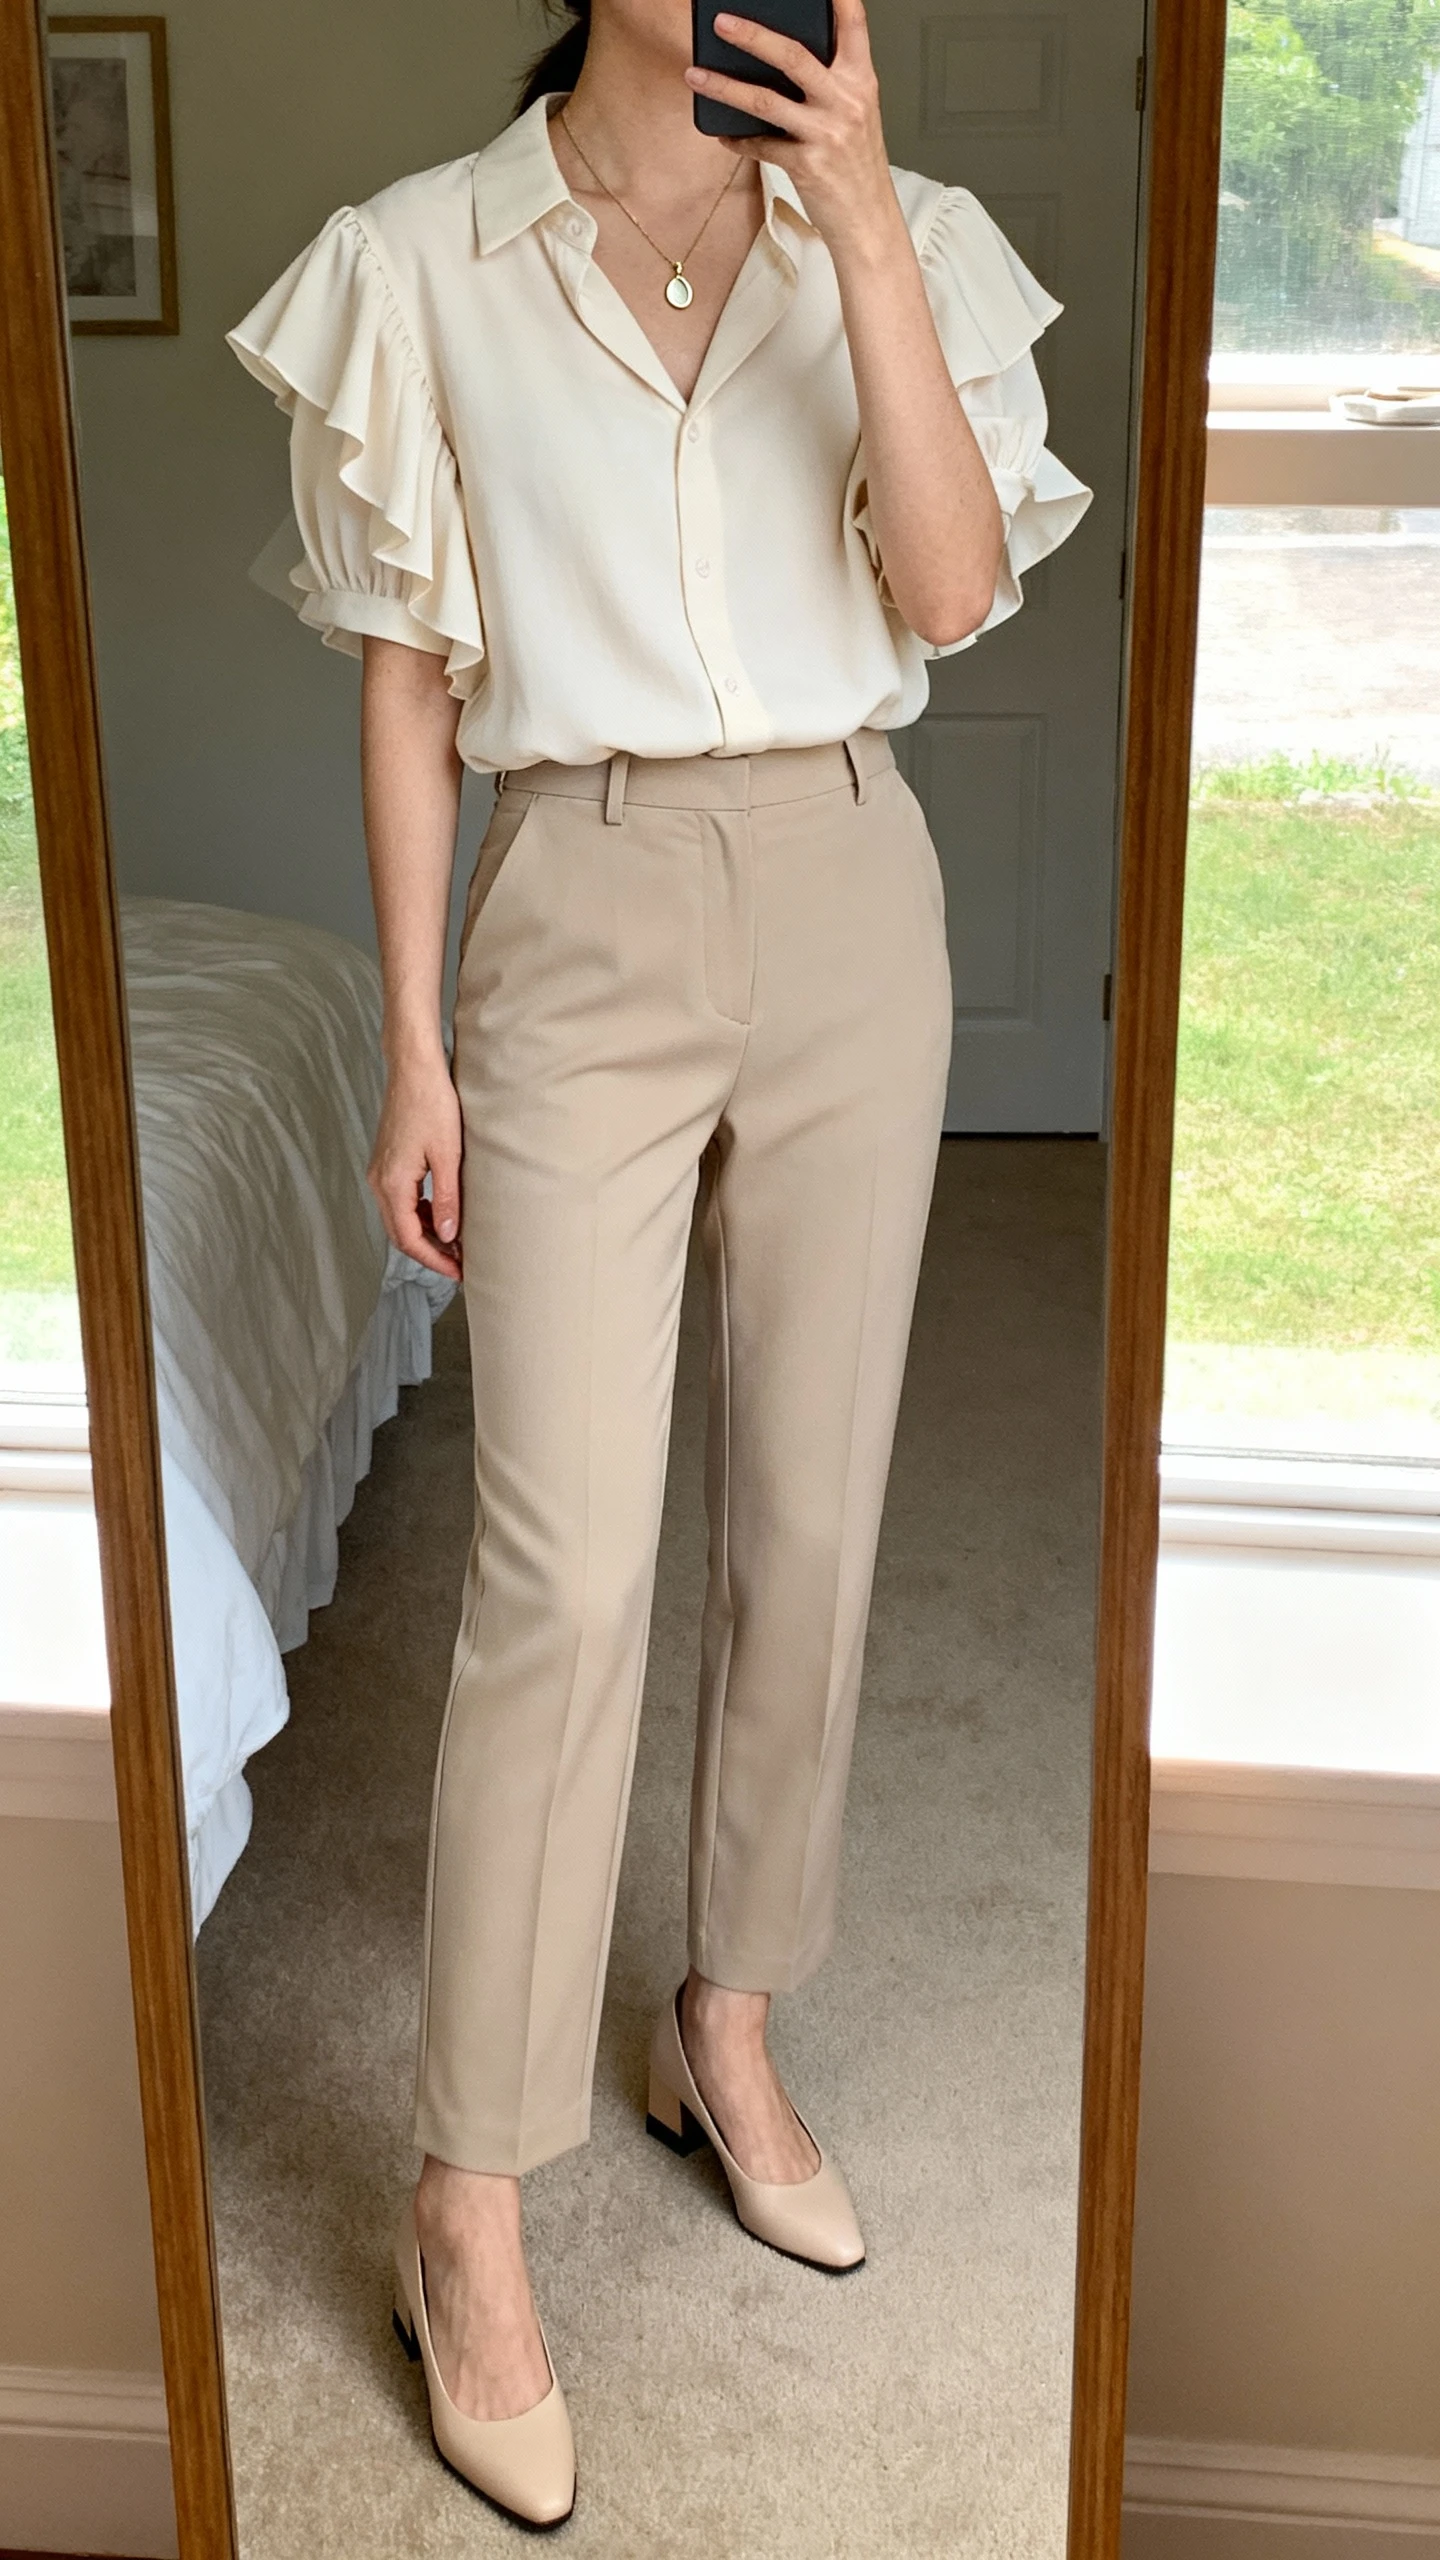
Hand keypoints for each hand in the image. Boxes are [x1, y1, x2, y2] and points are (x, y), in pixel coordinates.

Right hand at [367, 1050, 462, 1278]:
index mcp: (392, 1184)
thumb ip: (447, 1199)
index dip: (434, 1260)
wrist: (413, 1070)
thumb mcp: (448, 1156)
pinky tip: (441, 1212)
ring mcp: (380, 1172)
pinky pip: (400, 1200)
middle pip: (401, 1233)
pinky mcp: (386, 1163)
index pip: (409, 1239)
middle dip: (430, 1252)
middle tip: (459, 1264)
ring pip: (400, 1218)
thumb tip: (449, 1235)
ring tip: (456, 1242)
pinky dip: (419, 1214)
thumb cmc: (432, 1105)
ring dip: (425, 1233)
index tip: (458, 1271)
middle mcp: (379, 1182)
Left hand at [685, 0, 898, 251]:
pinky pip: (761, 145)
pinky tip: (723, 132)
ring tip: (696, 75)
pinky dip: (738, 139)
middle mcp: (846, 102)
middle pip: (793, 55)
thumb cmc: (858, 166)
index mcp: (861, 81)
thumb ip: (832, 82)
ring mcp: (826, 134)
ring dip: (724, 86)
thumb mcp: (856, 113)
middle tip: (721, 22)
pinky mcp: (807, 165)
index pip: (854, 25)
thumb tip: (781, 58)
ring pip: (765, 100)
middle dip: (752, 35)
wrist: (868, 220)